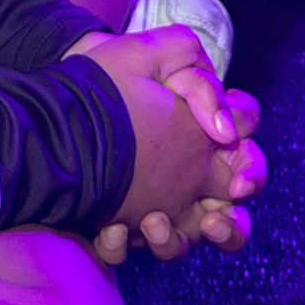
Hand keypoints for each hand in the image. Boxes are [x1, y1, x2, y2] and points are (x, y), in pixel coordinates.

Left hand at [71, 26, 265, 266]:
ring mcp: (153, 207)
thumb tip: (222, 130)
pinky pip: (125, 245)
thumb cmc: (109, 78)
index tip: (236, 181)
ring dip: (174, 242)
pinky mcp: (115, 221)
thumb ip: (196, 78)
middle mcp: (185, 184)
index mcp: (202, 144)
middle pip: (230, 221)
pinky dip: (120, 242)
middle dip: (230, 229)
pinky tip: (110, 227)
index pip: (245, 162)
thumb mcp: (149, 58)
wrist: (54, 96)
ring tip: (153, 223)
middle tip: (213, 222)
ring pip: (182, 243)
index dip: (249, 172)